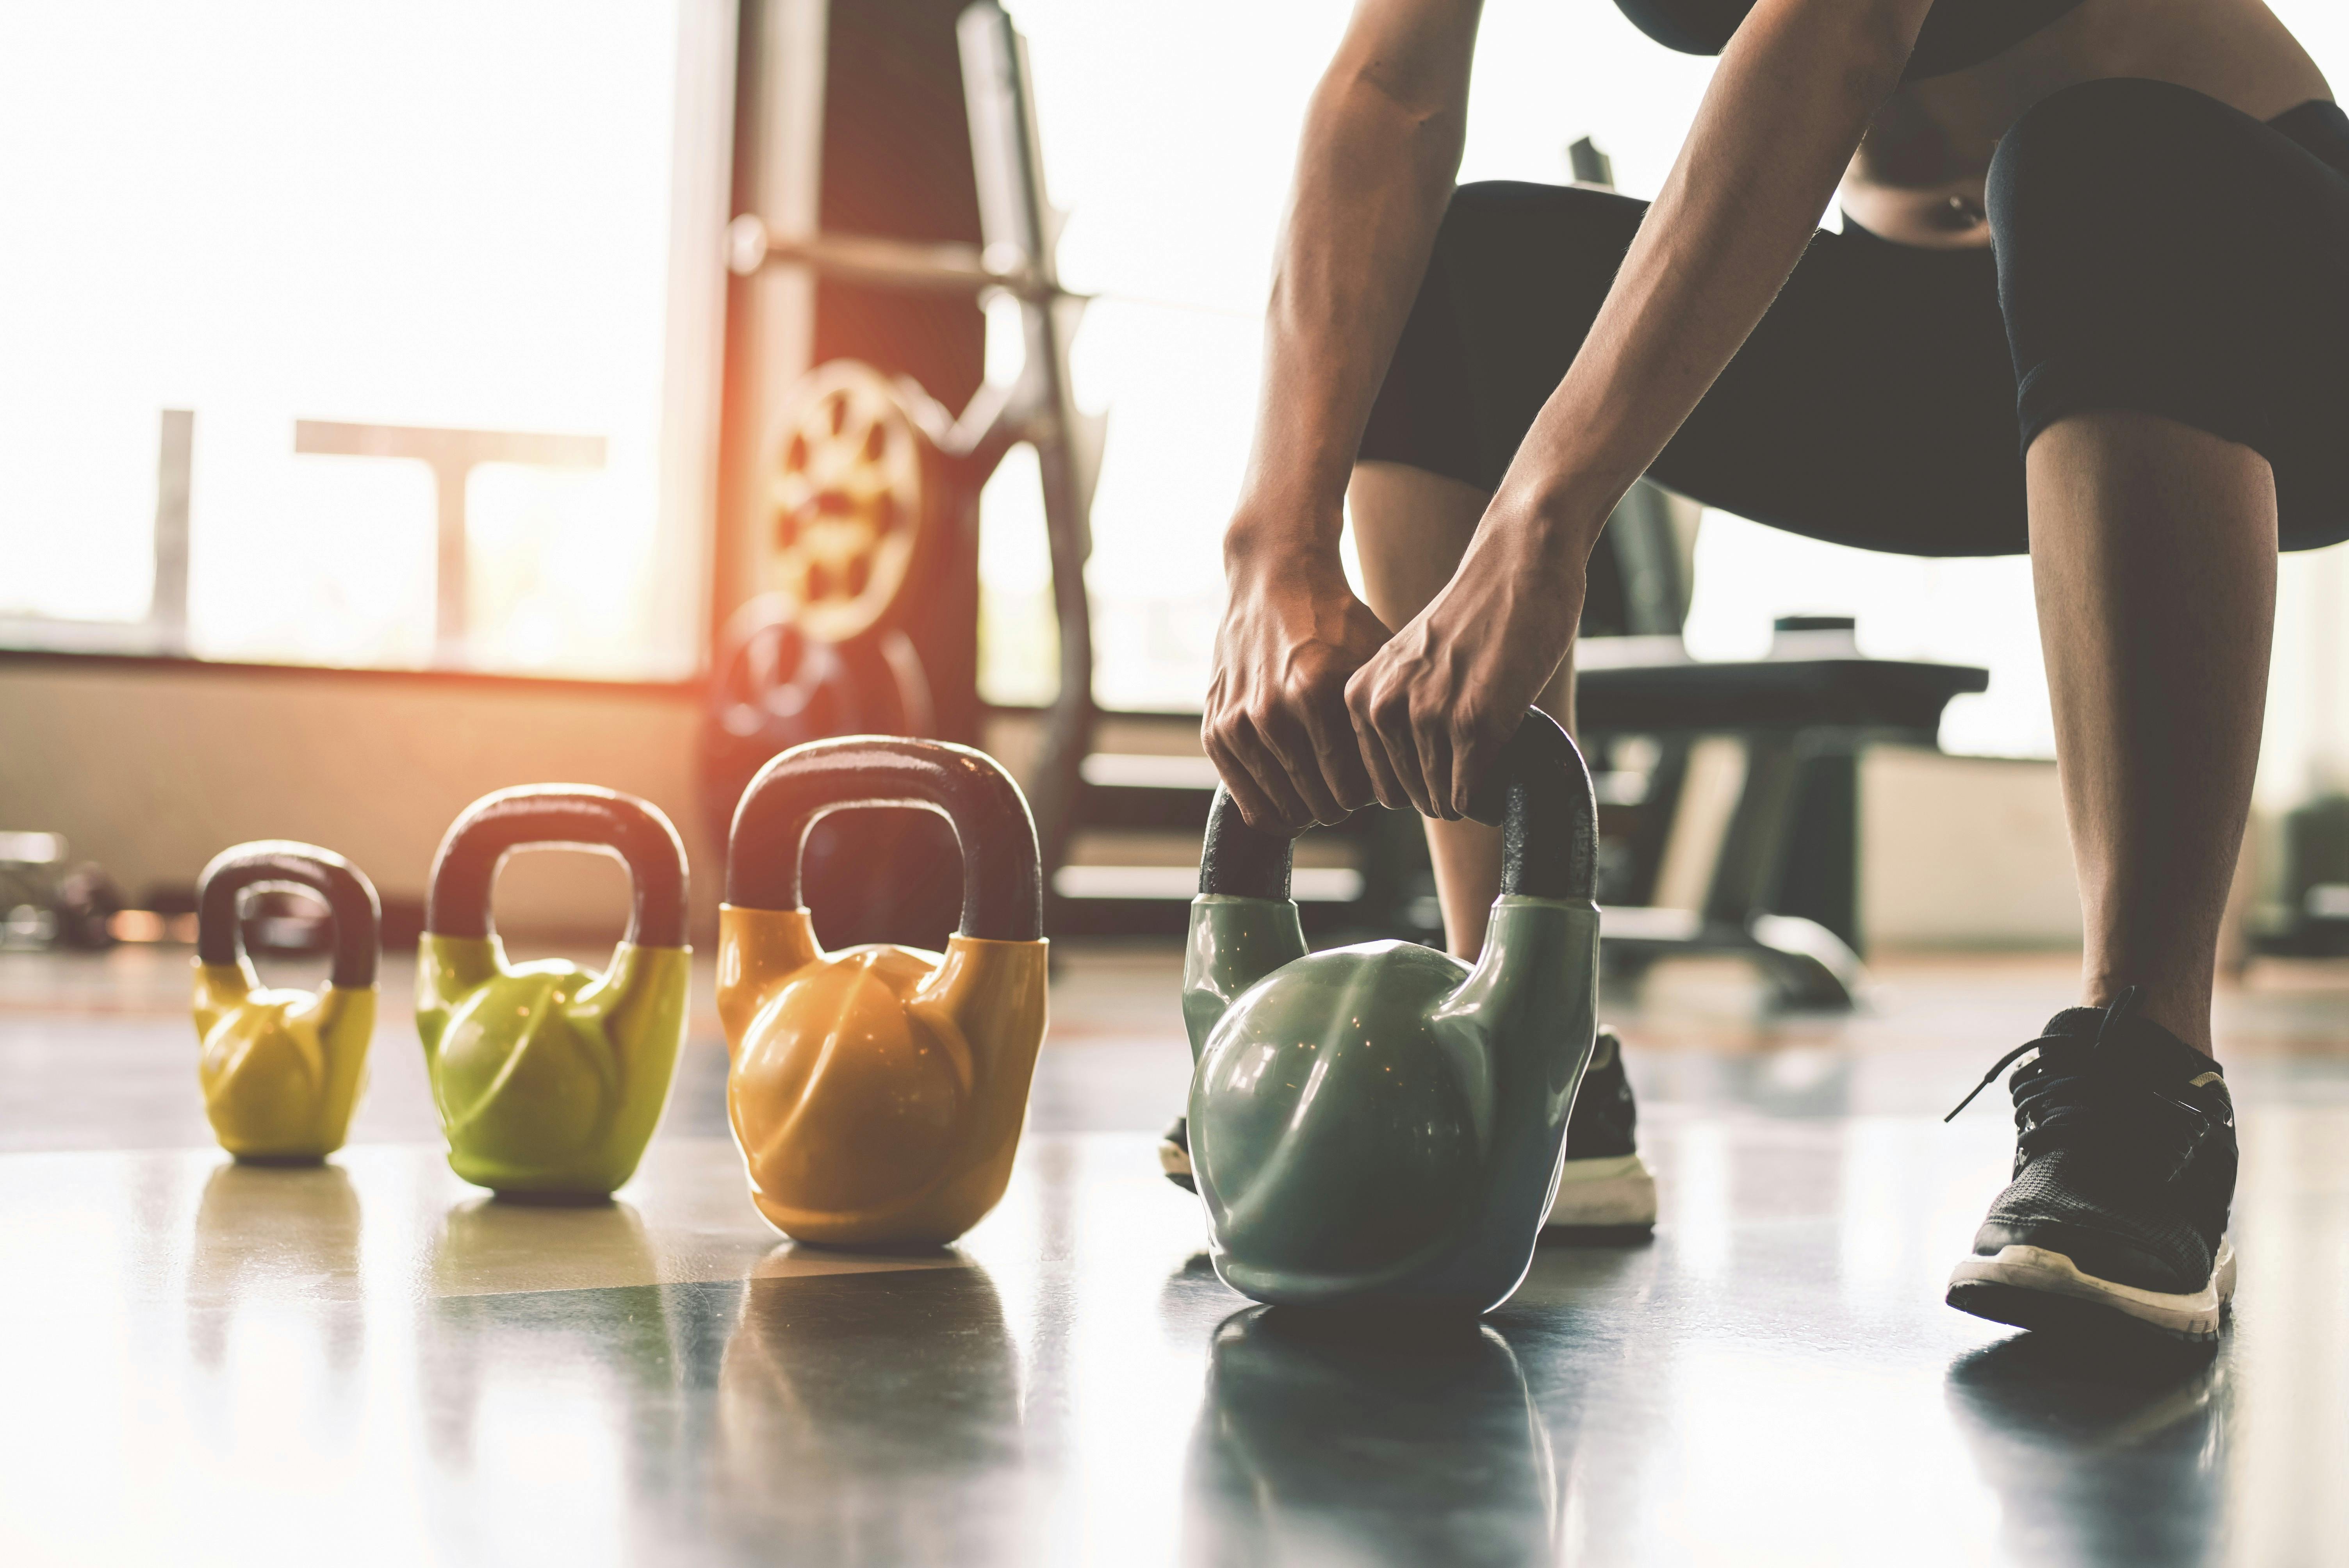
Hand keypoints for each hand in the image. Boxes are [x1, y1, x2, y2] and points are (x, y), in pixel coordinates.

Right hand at [1203, 544, 1389, 832]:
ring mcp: (1237, 724)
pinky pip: (1250, 804)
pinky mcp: (1214, 732)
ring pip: (1284, 811)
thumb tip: (1405, 785)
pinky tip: (1294, 782)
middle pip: (1322, 806)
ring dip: (1310, 803)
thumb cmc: (1336, 622)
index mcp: (1316, 692)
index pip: (1355, 792)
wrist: (1273, 579)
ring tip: (1323, 779)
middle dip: (1343, 801)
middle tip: (1351, 780)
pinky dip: (1276, 803)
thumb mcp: (1374, 662)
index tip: (1377, 776)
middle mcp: (1271, 711)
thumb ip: (1386, 721)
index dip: (1374, 793)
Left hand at [1345, 514, 1584, 820]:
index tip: (1445, 761)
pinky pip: (1471, 794)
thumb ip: (1396, 711)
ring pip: (1441, 800)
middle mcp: (1384, 708)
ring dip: (1470, 790)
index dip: (1415, 782)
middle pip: (1408, 796)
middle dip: (1443, 789)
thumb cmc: (1474, 617)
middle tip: (1475, 760)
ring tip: (1491, 754)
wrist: (1519, 565)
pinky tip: (1504, 765)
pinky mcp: (1475, 723)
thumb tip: (1407, 782)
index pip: (1377, 782)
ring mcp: (1427, 717)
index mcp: (1360, 695)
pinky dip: (1490, 794)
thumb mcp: (1408, 665)